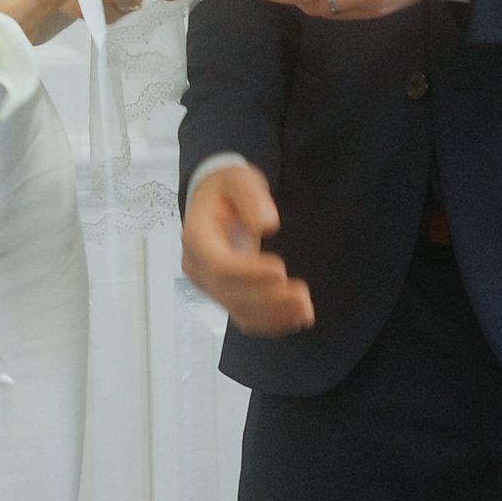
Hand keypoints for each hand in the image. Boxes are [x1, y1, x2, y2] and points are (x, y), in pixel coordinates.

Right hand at [181, 161, 313, 337]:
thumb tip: (266, 224)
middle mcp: (197, 266)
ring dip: (273, 315)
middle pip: (230, 293)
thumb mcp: (239, 178)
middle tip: (302, 295)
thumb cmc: (226, 189)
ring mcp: (209, 284)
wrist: (213, 201)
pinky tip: (295, 319)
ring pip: (238, 310)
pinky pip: (244, 315)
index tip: (281, 270)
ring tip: (306, 310)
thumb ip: (251, 197)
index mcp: (196, 238)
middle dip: (268, 299)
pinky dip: (270, 322)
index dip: (249, 274)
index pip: (219, 266)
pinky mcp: (224, 294)